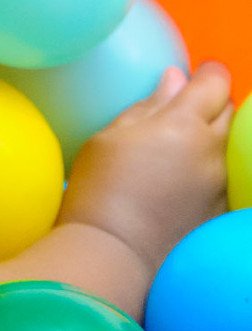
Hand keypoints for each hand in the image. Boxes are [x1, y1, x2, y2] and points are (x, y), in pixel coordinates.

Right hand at [59, 61, 232, 279]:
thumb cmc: (100, 190)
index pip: (215, 82)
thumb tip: (175, 79)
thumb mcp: (110, 138)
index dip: (207, 73)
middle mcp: (212, 152)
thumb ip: (148, 106)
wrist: (115, 256)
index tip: (195, 75)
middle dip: (213, 103)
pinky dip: (208, 171)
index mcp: (183, 124)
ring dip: (211, 139)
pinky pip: (223, 179)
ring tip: (179, 150)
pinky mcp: (219, 214)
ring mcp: (220, 186)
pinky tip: (182, 183)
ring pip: (227, 146)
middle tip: (183, 111)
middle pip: (230, 111)